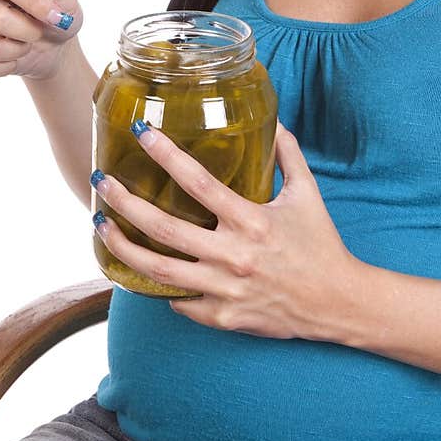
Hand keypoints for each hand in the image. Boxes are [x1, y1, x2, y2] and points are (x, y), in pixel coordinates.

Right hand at [0, 0, 81, 81]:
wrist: (49, 47)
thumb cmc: (55, 20)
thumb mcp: (70, 8)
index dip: (32, 1)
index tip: (55, 17)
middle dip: (28, 32)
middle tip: (38, 32)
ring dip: (18, 52)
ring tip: (24, 43)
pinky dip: (5, 68)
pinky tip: (11, 56)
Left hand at [92, 120, 360, 339]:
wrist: (339, 304)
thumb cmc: (322, 244)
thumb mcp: (308, 194)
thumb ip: (288, 156)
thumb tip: (275, 122)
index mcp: (252, 220)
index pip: (198, 182)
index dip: (166, 154)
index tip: (142, 132)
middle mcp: (233, 256)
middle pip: (164, 228)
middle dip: (125, 202)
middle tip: (101, 181)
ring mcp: (224, 290)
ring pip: (158, 271)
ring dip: (123, 248)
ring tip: (101, 227)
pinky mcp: (222, 317)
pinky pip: (180, 302)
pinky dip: (160, 288)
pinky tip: (143, 270)